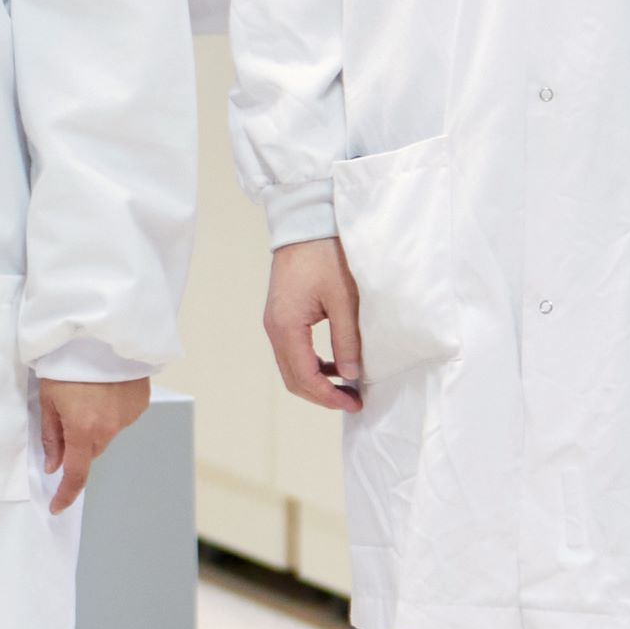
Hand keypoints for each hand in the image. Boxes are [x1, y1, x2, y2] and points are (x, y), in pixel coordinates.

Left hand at [36, 376, 152, 513]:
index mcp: (83, 430)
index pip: (76, 473)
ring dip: (96, 426)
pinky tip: (103, 391)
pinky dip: (111, 412)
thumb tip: (53, 465)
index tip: (58, 507)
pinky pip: (121, 419)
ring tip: (87, 395)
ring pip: (108, 435)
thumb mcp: (48, 399)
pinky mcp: (140, 404)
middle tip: (66, 418)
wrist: (99, 335)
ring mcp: (128, 417)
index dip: (66, 493)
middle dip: (79, 445)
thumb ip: (52, 436)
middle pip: (92, 451)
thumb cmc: (66, 363)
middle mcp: (110, 429)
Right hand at [264, 237, 365, 408]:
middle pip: (293, 378)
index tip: (354, 403)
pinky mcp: (281, 316)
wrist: (305, 225)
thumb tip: (350, 374)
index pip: (304, 377)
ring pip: (291, 367)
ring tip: (347, 386)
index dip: (329, 397)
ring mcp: (275, 322)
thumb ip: (347, 340)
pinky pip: (292, 352)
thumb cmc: (325, 255)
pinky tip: (334, 365)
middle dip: (322, 395)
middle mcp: (274, 328)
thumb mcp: (345, 300)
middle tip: (353, 401)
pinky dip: (312, 366)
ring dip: (316, 382)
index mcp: (286, 326)